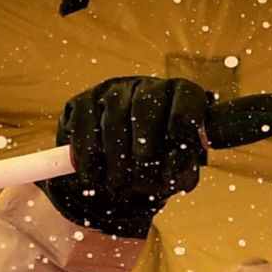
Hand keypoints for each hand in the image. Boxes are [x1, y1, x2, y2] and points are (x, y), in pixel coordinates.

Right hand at [44, 76, 212, 236]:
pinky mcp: (84, 102)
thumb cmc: (157, 169)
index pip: (187, 97)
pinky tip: (94, 176)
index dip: (183, 117)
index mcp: (180, 99)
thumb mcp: (177, 174)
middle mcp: (148, 87)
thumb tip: (175, 162)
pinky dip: (89, 155)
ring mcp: (113, 91)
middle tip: (140, 175)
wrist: (117, 176)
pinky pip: (85, 125)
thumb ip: (183, 169)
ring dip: (115, 156)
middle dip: (143, 146)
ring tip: (117, 184)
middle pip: (146, 105)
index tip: (179, 140)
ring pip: (113, 116)